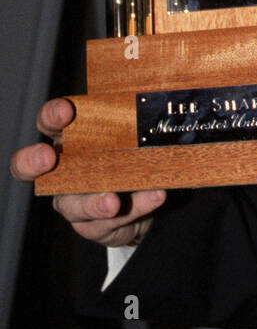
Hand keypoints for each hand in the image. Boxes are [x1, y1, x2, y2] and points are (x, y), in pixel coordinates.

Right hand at [9, 98, 164, 247]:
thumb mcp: (131, 135)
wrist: (144, 197)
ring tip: (113, 202)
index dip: (50, 116)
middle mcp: (60, 171)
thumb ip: (133, 122)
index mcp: (67, 140)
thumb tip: (155, 102)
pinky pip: (110, 221)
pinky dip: (136, 207)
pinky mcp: (93, 225)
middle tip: (48, 158)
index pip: (48, 123)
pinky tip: (154, 196)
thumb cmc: (129, 154)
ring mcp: (73, 201)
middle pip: (28, 167)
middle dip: (33, 160)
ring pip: (72, 205)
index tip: (65, 111)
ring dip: (93, 202)